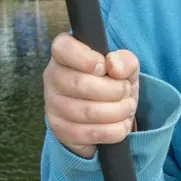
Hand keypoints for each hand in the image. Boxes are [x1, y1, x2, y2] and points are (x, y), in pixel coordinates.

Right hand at [43, 32, 138, 158]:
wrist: (108, 114)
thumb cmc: (113, 82)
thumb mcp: (125, 67)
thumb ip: (125, 60)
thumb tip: (114, 66)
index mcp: (64, 54)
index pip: (63, 48)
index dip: (85, 57)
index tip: (103, 66)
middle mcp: (52, 78)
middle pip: (80, 84)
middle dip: (114, 90)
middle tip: (126, 90)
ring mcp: (53, 106)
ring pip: (87, 111)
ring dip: (118, 111)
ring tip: (127, 106)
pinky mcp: (60, 131)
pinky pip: (89, 133)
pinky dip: (114, 130)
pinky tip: (121, 124)